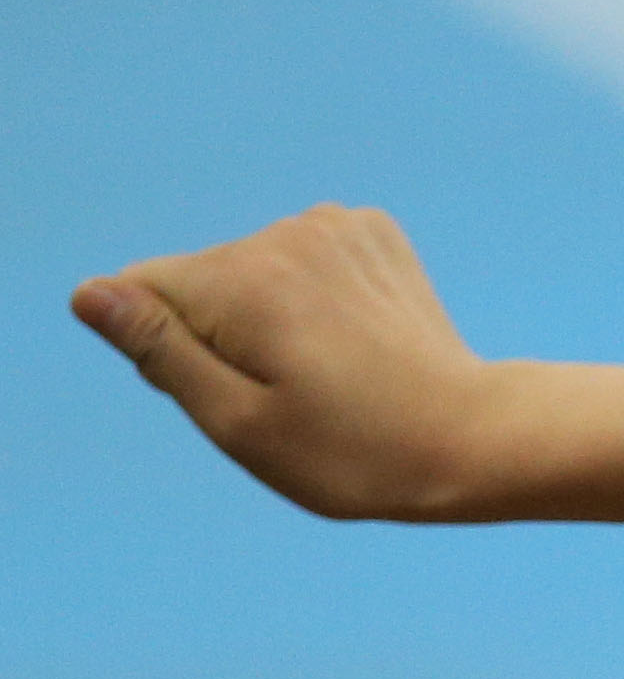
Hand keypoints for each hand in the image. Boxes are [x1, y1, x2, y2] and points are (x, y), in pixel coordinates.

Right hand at [71, 204, 502, 520]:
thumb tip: (93, 295)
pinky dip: (317, 296)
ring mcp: (333, 225)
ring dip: (271, 318)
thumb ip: (161, 353)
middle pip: (199, 283)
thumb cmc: (355, 453)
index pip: (140, 295)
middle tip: (292, 396)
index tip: (233, 393)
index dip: (172, 355)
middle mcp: (282, 235)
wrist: (475, 439)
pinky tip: (358, 340)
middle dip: (221, 337)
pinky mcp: (370, 231)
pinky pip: (305, 259)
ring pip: (252, 271)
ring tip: (332, 372)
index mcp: (241, 280)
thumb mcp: (239, 423)